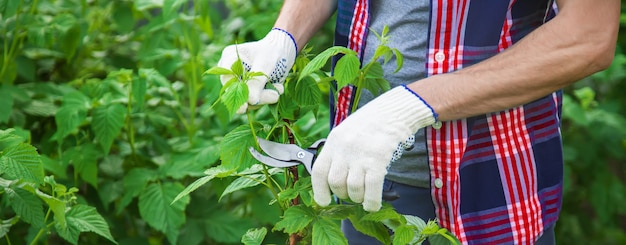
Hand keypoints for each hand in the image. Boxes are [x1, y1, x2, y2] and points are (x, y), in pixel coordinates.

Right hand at [217, 28, 296, 113]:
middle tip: (275, 96)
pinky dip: (266, 98)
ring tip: (279, 89)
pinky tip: (277, 89)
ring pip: (245, 100)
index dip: (234, 91)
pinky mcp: (247, 91)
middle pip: (235, 92)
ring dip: (264, 98)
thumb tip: (251, 101)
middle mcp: (230, 72)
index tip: (247, 104)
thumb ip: (257, 81)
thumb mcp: (266, 64)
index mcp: (229, 58)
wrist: (284, 52)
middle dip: (256, 96)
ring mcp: (238, 83)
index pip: (226, 78)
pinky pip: (252, 102)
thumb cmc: (273, 51)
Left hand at [311, 85, 436, 211]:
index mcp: (334, 140)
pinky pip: (371, 188)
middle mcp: (344, 147)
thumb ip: (340, 151)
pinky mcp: (378, 159)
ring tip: (365, 196)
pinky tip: (373, 205)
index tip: (324, 201)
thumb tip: (337, 180)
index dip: (319, 190)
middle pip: (336, 182)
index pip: (319, 171)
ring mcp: (360, 154)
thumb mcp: (349, 131)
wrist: (395, 110)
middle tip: (353, 194)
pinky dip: (372, 201)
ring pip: (353, 188)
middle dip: (343, 194)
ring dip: (359, 198)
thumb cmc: (374, 121)